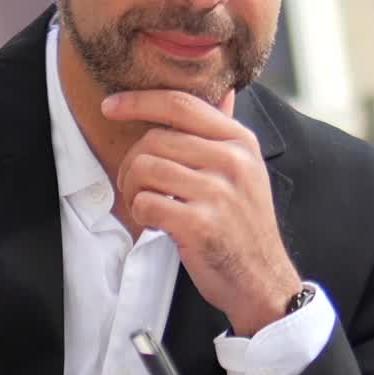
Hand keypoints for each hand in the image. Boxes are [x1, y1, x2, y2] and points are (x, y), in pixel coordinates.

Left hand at [103, 89, 300, 335]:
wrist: (262, 281)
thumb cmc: (244, 226)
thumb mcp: (247, 172)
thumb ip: (227, 135)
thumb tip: (226, 93)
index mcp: (240, 142)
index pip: (180, 104)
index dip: (139, 100)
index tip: (111, 105)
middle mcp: (232, 161)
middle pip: (154, 139)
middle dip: (131, 164)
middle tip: (135, 188)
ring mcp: (218, 193)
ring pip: (144, 169)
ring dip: (132, 191)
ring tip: (146, 206)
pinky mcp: (200, 225)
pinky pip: (145, 203)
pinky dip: (140, 215)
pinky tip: (156, 224)